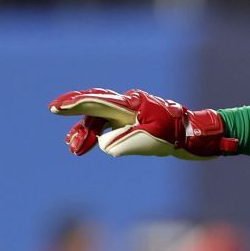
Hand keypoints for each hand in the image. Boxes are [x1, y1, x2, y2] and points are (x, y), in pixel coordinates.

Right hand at [48, 88, 238, 158]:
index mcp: (130, 104)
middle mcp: (126, 105)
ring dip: (85, 132)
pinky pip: (107, 126)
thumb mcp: (150, 139)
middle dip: (75, 115)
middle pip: (94, 107)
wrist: (193, 135)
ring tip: (74, 149)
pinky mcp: (132, 122)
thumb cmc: (175, 135)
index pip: (96, 101)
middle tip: (59, 121)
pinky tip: (86, 146)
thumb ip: (125, 141)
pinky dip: (96, 135)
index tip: (56, 107)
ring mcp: (129, 113)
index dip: (74, 103)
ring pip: (99, 119)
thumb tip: (104, 144)